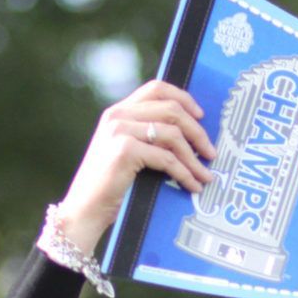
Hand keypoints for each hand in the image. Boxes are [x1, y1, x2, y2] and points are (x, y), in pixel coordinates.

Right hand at [48, 80, 216, 254]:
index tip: (201, 116)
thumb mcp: (130, 153)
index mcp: (119, 111)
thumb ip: (149, 138)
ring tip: (206, 176)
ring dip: (194, 158)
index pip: (156, 88)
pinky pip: (167, 159)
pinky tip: (193, 186)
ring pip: (173, 135)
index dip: (184, 98)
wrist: (86, 209)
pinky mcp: (124, 150)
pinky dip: (185, 174)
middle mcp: (118, 115)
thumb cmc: (112, 186)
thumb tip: (190, 138)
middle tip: (211, 153)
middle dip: (198, 132)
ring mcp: (119, 131)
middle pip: (171, 110)